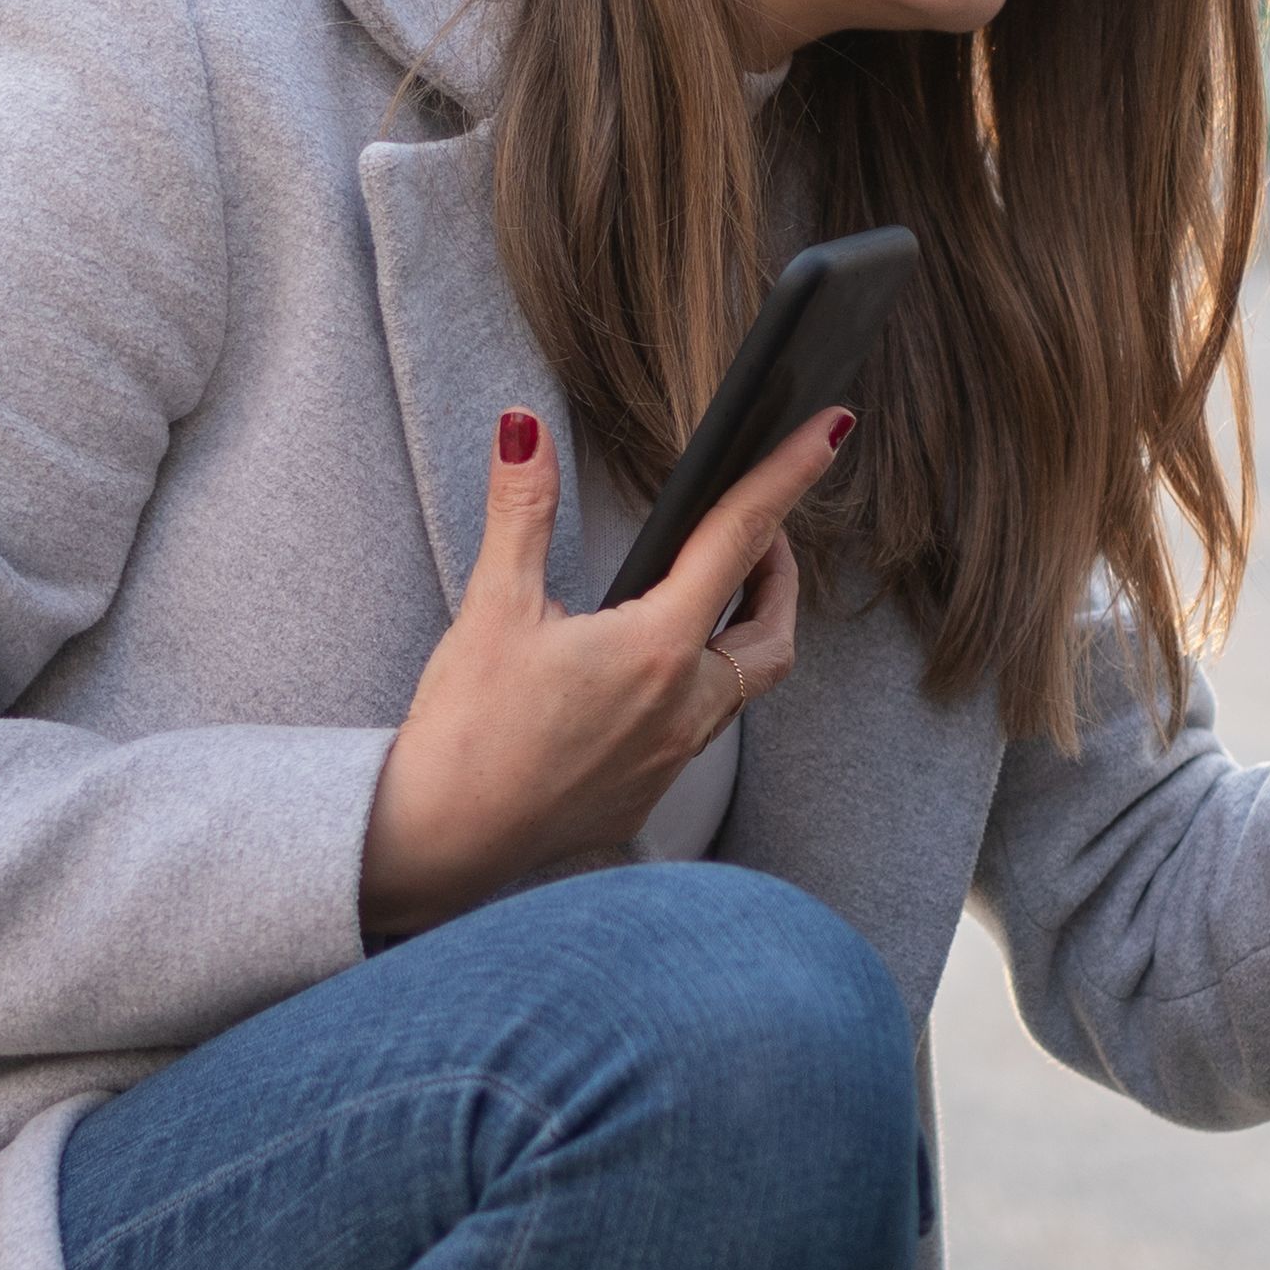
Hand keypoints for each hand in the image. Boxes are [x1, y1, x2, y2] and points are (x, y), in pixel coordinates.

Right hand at [360, 402, 851, 941]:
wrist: (439, 842)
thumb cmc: (465, 730)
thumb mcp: (492, 608)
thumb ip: (520, 511)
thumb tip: (524, 428)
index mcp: (657, 648)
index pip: (741, 540)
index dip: (786, 477)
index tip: (830, 428)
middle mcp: (684, 707)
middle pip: (773, 630)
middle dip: (778, 572)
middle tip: (756, 532)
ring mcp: (672, 758)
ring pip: (745, 687)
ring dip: (743, 632)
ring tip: (710, 595)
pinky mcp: (646, 793)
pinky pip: (700, 732)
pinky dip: (699, 687)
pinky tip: (651, 676)